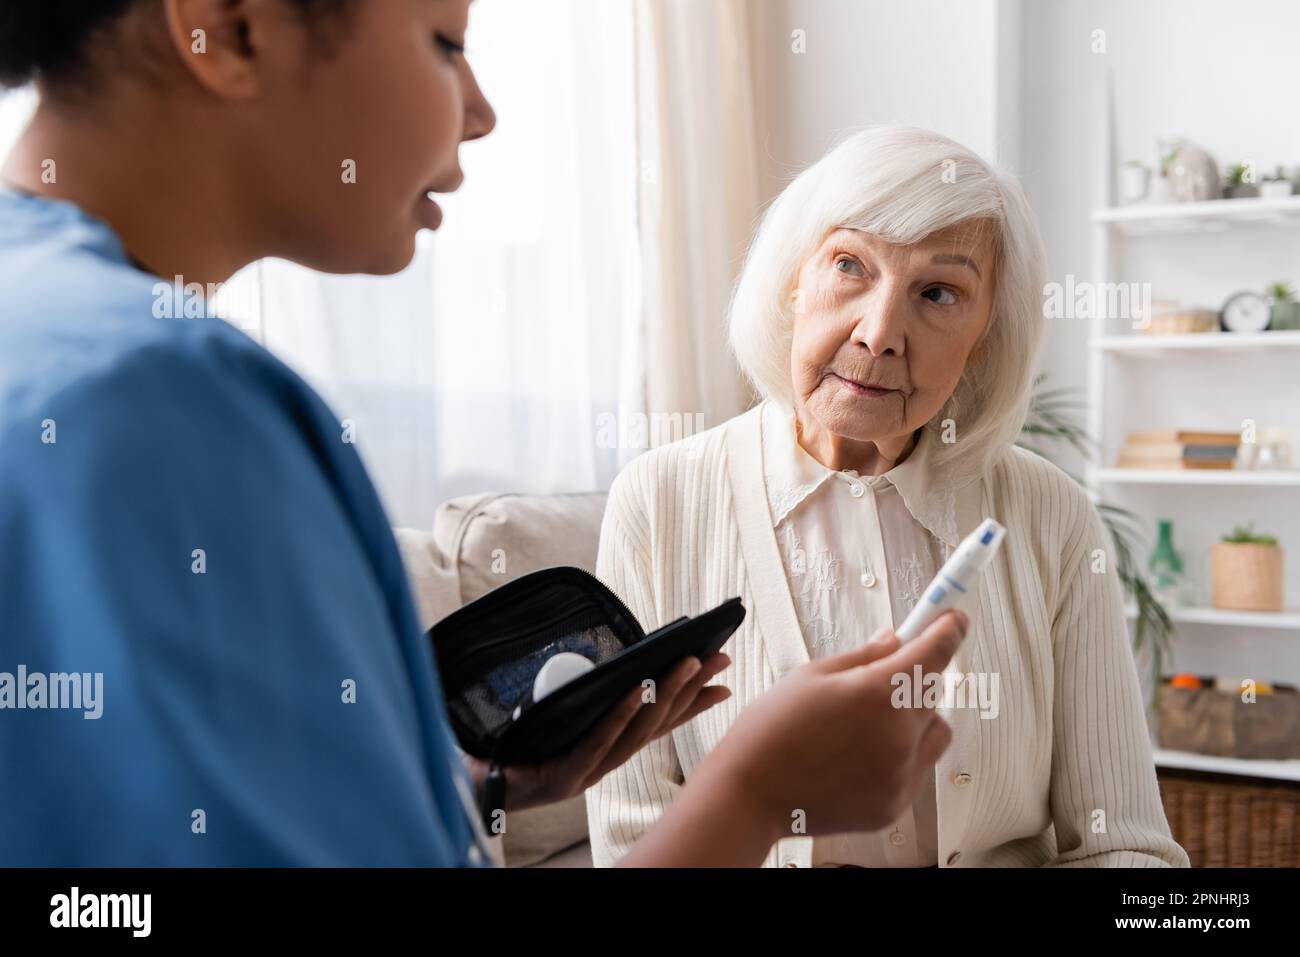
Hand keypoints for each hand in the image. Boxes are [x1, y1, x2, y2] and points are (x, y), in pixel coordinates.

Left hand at [464, 652, 731, 810]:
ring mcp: (586, 773)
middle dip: (691, 690)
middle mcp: (602, 763)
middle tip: (718, 658)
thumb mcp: (553, 709)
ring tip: (686, 664)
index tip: (722, 676)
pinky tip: (637, 691)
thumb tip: (599, 654)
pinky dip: (619, 715)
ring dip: (664, 694)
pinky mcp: (564, 778)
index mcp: (604, 748)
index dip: (692, 700)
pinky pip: (598, 741)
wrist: (463, 778)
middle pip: (657, 724)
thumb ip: (578, 691)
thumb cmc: (506, 743)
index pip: (658, 722)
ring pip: (635, 732)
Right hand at [705, 609, 967, 839]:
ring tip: (868, 725)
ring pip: (934, 734)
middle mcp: (900, 735)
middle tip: (881, 680)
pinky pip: (915, 770)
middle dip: (915, 680)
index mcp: (879, 693)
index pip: (935, 653)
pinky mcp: (895, 806)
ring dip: (916, 721)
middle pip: (935, 694)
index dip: (948, 630)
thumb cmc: (771, 730)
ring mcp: (901, 775)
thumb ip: (863, 658)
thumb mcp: (812, 676)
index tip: (953, 620)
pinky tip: (857, 757)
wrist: (749, 795)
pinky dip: (899, 757)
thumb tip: (896, 641)